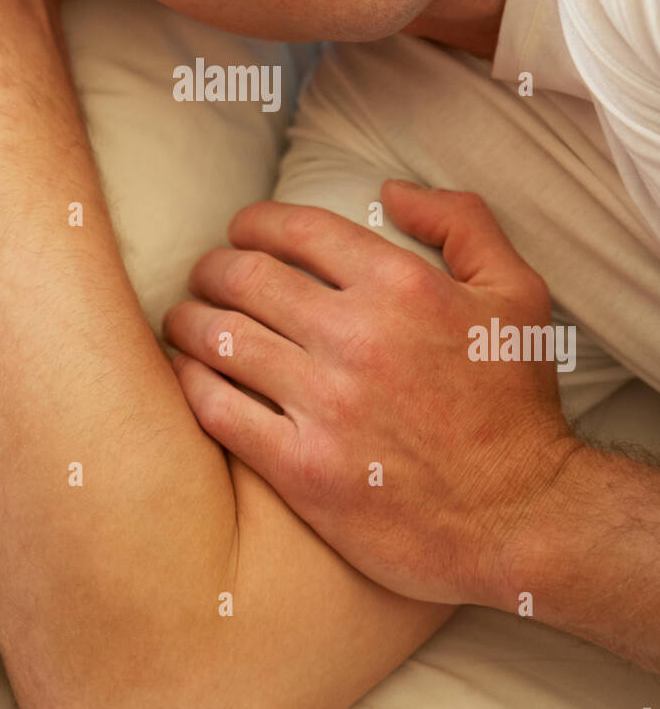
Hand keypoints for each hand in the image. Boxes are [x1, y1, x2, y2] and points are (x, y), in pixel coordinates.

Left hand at [162, 181, 580, 607]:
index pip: (296, 229)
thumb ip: (462, 222)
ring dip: (188, 320)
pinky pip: (217, 409)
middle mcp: (356, 337)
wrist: (524, 518)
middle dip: (212, 268)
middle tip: (204, 275)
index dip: (253, 221)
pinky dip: (190, 382)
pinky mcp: (301, 468)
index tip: (239, 230)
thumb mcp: (516, 293)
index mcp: (401, 286)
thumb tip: (391, 189)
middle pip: (245, 278)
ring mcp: (325, 404)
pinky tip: (187, 374)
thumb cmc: (517, 405)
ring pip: (221, 339)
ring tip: (183, 320)